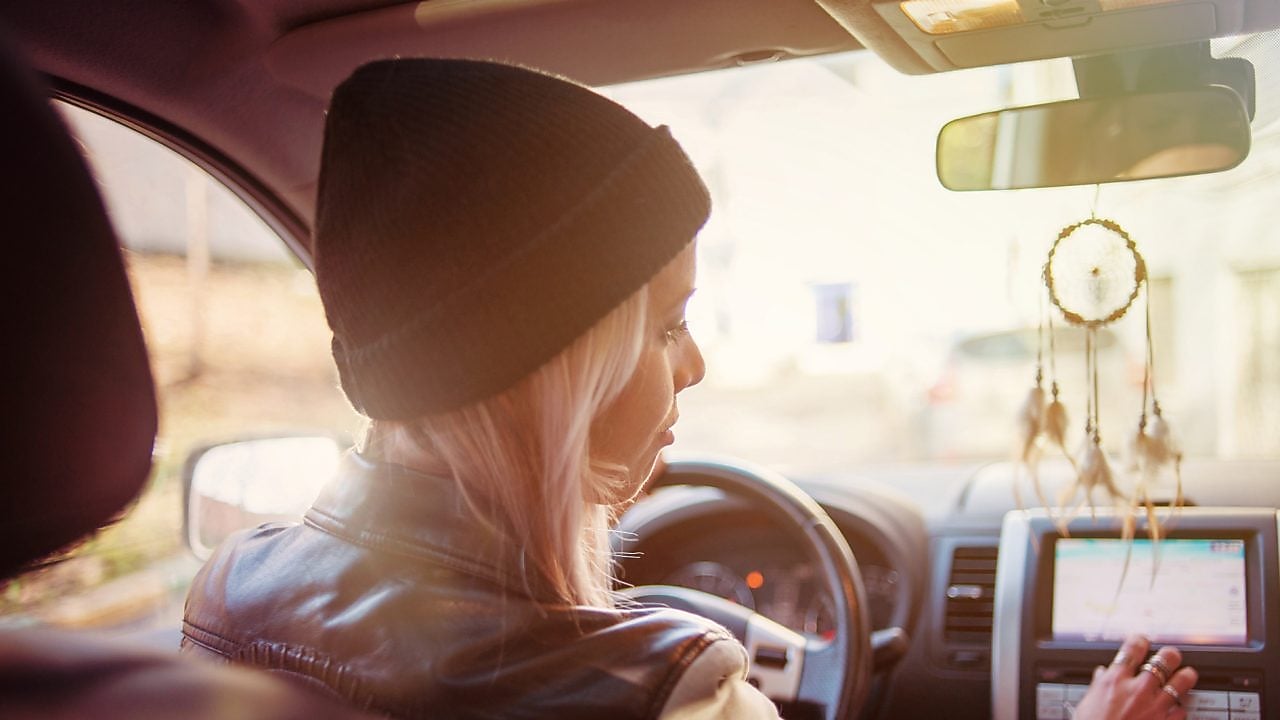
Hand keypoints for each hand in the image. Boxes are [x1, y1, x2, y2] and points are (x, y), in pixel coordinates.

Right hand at [1072, 635, 1197, 719]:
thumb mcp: (1088, 704)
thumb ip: (1098, 686)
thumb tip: (1101, 674)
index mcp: (1115, 680)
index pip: (1133, 648)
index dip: (1140, 640)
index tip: (1143, 640)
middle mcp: (1138, 689)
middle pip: (1164, 660)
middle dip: (1170, 656)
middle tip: (1170, 656)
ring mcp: (1156, 706)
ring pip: (1181, 682)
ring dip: (1185, 677)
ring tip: (1186, 675)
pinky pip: (1182, 710)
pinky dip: (1180, 708)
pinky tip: (1178, 708)